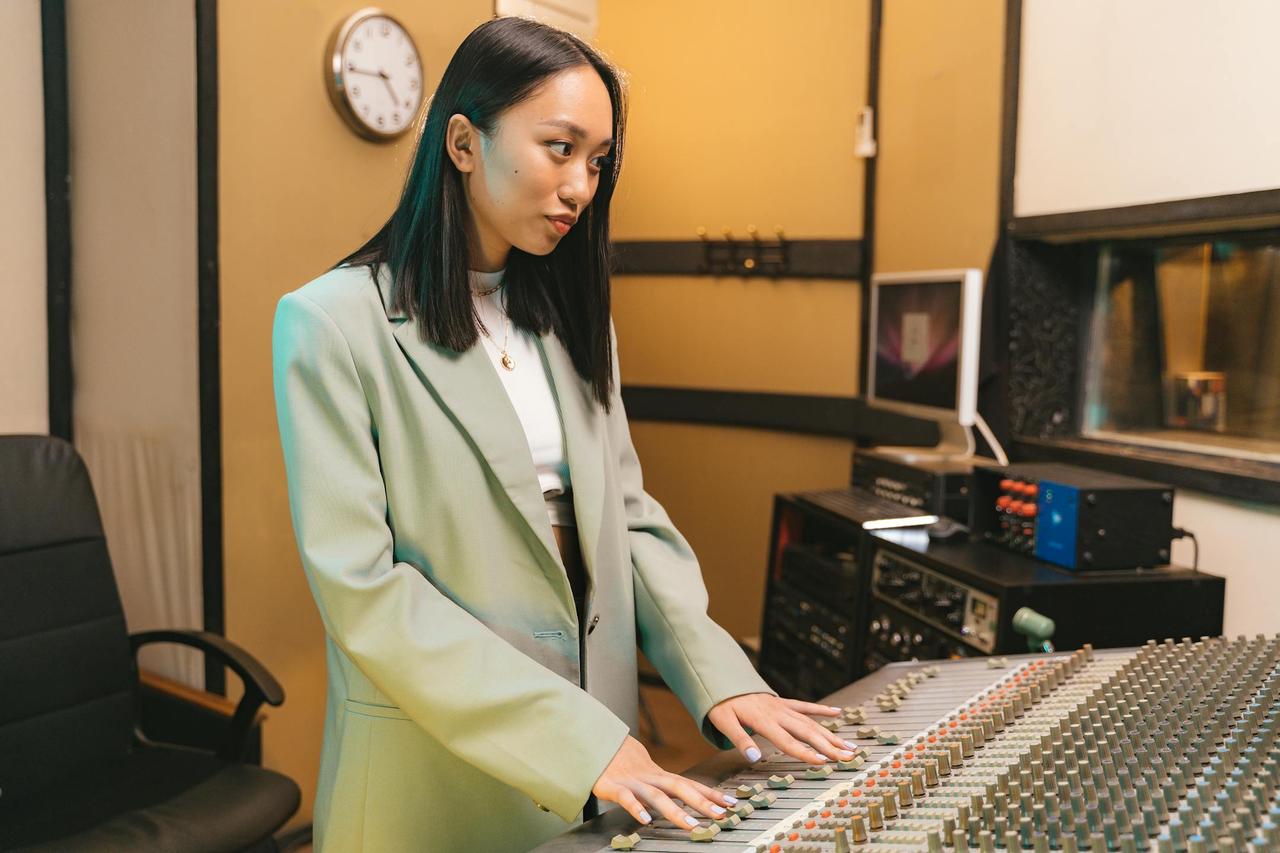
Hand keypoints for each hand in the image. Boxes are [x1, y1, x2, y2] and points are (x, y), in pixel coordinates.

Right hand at [592, 735, 738, 828]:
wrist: (595, 743)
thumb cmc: (622, 760)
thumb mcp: (647, 772)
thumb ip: (665, 784)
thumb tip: (688, 795)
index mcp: (660, 775)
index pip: (690, 784)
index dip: (711, 794)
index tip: (731, 803)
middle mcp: (650, 777)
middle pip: (680, 788)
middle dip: (702, 802)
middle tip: (720, 815)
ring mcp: (633, 781)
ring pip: (657, 796)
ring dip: (675, 811)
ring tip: (691, 825)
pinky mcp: (613, 786)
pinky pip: (626, 798)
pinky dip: (636, 808)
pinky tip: (646, 820)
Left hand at [707, 692, 856, 764]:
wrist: (722, 680)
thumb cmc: (722, 704)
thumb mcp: (723, 722)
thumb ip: (740, 739)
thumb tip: (754, 757)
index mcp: (763, 720)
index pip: (788, 741)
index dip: (805, 753)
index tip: (823, 762)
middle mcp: (777, 713)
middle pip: (807, 732)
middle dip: (829, 745)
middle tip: (848, 756)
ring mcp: (782, 706)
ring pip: (811, 721)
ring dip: (831, 734)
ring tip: (849, 745)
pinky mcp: (783, 701)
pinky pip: (805, 705)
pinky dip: (821, 709)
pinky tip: (838, 712)